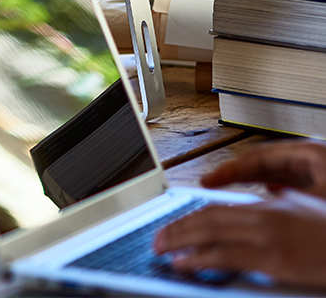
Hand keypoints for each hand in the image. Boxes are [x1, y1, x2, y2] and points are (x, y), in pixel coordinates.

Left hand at [153, 191, 325, 287]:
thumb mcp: (304, 214)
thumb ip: (281, 207)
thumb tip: (265, 199)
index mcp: (272, 207)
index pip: (219, 209)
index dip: (191, 217)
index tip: (173, 225)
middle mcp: (266, 217)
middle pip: (208, 217)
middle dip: (177, 228)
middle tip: (157, 238)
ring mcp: (269, 237)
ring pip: (210, 232)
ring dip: (179, 240)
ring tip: (162, 249)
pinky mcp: (274, 260)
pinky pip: (226, 257)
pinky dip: (198, 258)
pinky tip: (184, 263)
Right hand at [198, 139, 325, 198]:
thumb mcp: (312, 199)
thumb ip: (274, 199)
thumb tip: (244, 207)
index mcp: (310, 152)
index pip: (258, 156)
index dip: (230, 169)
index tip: (209, 180)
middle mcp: (314, 157)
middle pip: (266, 161)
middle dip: (238, 173)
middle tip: (211, 182)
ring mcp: (320, 170)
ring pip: (278, 172)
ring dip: (254, 180)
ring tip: (231, 187)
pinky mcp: (323, 185)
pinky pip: (292, 182)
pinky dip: (275, 187)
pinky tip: (270, 192)